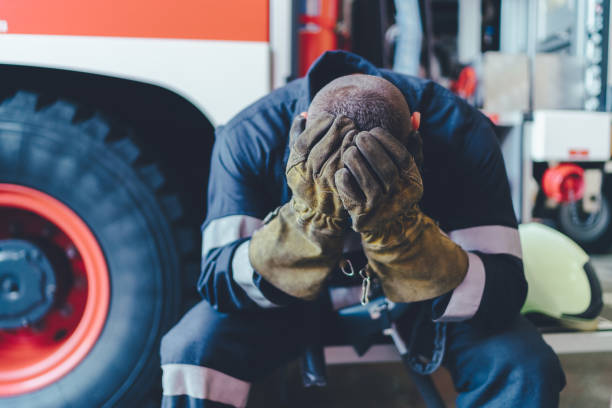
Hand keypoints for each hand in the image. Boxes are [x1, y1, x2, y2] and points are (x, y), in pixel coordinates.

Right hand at [286, 113, 355, 234]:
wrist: (315, 211)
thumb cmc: (307, 178)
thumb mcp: (296, 159)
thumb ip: (297, 136)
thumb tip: (304, 114)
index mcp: (296, 163)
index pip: (305, 140)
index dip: (319, 125)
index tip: (330, 116)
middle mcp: (308, 174)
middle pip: (323, 146)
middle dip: (337, 130)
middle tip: (347, 119)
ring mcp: (325, 183)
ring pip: (337, 157)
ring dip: (348, 141)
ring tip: (355, 130)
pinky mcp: (341, 190)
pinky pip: (350, 169)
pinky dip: (355, 156)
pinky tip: (360, 147)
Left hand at [334, 127, 466, 301]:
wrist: (386, 227)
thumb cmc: (393, 188)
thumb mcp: (406, 169)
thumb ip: (410, 143)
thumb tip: (415, 115)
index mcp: (414, 182)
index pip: (403, 157)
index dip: (387, 141)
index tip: (374, 129)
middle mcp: (401, 197)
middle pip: (386, 170)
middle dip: (371, 149)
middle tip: (358, 136)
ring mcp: (382, 208)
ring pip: (368, 182)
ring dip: (356, 162)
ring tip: (348, 149)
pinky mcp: (363, 217)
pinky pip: (351, 195)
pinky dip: (344, 180)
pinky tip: (340, 169)